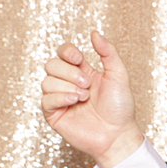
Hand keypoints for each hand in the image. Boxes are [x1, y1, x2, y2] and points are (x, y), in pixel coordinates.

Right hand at [40, 30, 144, 167]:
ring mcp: (60, 99)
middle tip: (87, 85)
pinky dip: (60, 97)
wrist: (118, 135)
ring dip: (67, 87)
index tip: (79, 59)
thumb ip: (108, 52)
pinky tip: (75, 102)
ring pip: (46, 81)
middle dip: (69, 72)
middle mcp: (68, 83)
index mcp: (82, 72)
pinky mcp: (54, 114)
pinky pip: (46, 99)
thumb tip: (94, 32)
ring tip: (84, 97)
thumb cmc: (121, 108)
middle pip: (51, 64)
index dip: (67, 51)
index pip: (62, 52)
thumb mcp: (119, 75)